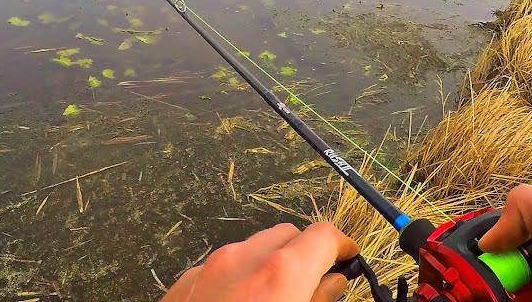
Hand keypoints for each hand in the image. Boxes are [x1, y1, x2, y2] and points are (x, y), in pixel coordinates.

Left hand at [161, 222, 358, 301]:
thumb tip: (331, 286)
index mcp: (278, 274)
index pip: (322, 236)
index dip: (341, 247)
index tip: (347, 257)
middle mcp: (241, 261)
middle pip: (287, 236)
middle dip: (306, 254)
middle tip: (319, 283)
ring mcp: (208, 269)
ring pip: (252, 249)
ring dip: (272, 266)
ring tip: (281, 300)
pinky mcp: (185, 284)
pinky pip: (222, 267)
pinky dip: (241, 278)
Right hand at [479, 185, 531, 301]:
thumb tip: (489, 235)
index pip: (506, 230)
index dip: (489, 245)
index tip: (479, 263)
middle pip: (505, 268)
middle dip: (493, 278)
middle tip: (490, 288)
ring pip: (515, 292)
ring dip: (502, 293)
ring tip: (494, 296)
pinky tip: (503, 301)